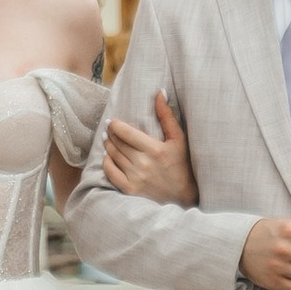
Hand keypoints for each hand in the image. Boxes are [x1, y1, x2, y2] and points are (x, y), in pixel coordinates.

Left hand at [101, 88, 199, 207]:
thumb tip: (160, 93)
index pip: (126, 132)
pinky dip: (107, 163)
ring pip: (113, 156)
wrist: (184, 197)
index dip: (115, 125)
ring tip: (108, 140)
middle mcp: (143, 163)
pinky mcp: (130, 190)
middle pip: (117, 143)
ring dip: (108, 146)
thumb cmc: (182, 165)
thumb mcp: (179, 140)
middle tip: (109, 129)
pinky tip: (108, 157)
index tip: (112, 122)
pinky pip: (111, 172)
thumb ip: (167, 116)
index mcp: (155, 149)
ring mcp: (135, 178)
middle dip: (111, 134)